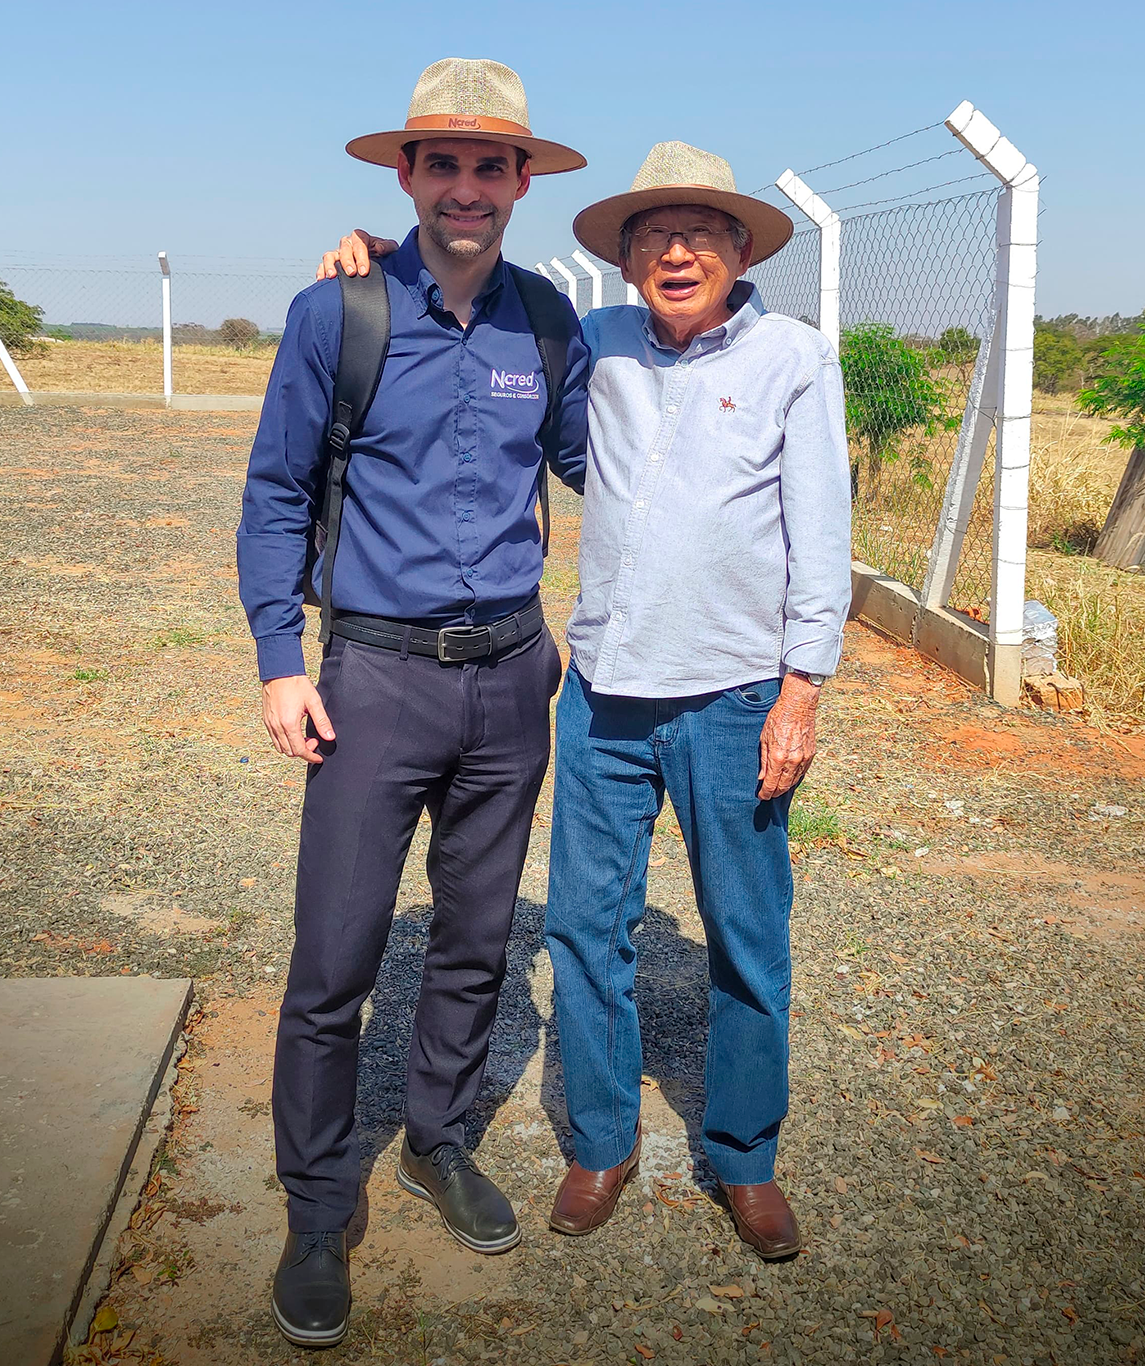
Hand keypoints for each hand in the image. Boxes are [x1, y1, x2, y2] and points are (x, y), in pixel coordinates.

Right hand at [261, 675, 334, 763]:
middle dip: (303, 751)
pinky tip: (293, 732)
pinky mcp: (266, 720)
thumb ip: (322, 721)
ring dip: (293, 747)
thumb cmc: (296, 684)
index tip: (318, 757)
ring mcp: (269, 724)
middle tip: (313, 741)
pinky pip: (274, 738)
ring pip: (280, 747)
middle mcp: (277, 727)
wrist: (279, 671)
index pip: (299, 750)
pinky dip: (284, 741)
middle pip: (289, 751)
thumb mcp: (313, 702)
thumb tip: (329, 737)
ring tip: (304, 737)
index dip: (310, 756)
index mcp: (289, 724)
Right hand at [315, 229, 398, 280]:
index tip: (364, 271)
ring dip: (330, 265)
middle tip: (351, 273)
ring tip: (332, 276)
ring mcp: (338, 255)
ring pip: (330, 256)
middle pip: (344, 249)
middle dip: (347, 261)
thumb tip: (379, 247)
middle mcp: (348, 245)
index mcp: (361, 239)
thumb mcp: (390, 251)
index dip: (361, 256)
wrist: (378, 269)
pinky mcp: (331, 265)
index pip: (359, 243)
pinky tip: (322, 280)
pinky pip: (322, 266)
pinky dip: (321, 272)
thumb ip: (388, 246)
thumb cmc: (383, 258)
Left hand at [757, 674, 819, 799]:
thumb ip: (763, 761)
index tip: (761, 797)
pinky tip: (789, 778)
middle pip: (783, 786)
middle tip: (768, 795)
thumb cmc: (777, 719)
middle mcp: (792, 761)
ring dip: (785, 787)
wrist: (798, 706)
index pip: (771, 784)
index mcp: (777, 757)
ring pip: (794, 781)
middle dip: (775, 793)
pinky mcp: (811, 755)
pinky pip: (802, 772)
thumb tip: (762, 777)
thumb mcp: (764, 739)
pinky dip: (794, 778)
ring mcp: (803, 759)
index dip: (766, 793)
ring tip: (777, 789)